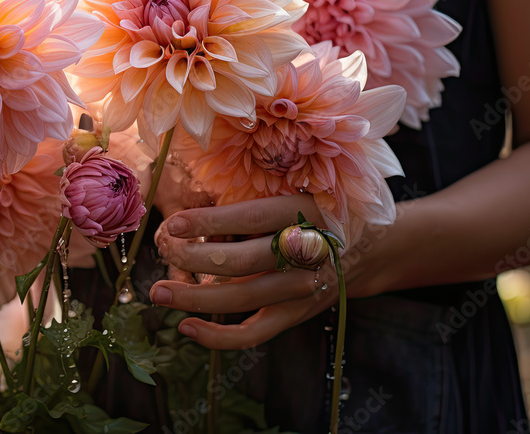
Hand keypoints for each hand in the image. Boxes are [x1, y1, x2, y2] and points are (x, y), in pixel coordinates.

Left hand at [150, 194, 389, 349]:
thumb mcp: (297, 190)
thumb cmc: (316, 210)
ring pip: (243, 298)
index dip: (209, 222)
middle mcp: (307, 253)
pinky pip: (255, 333)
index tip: (173, 223)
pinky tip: (187, 328)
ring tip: (159, 292)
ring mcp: (303, 288)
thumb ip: (254, 199)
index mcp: (304, 213)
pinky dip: (219, 337)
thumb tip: (193, 212)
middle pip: (243, 261)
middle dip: (195, 257)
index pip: (250, 219)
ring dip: (196, 298)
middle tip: (162, 249)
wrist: (370, 245)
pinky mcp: (297, 314)